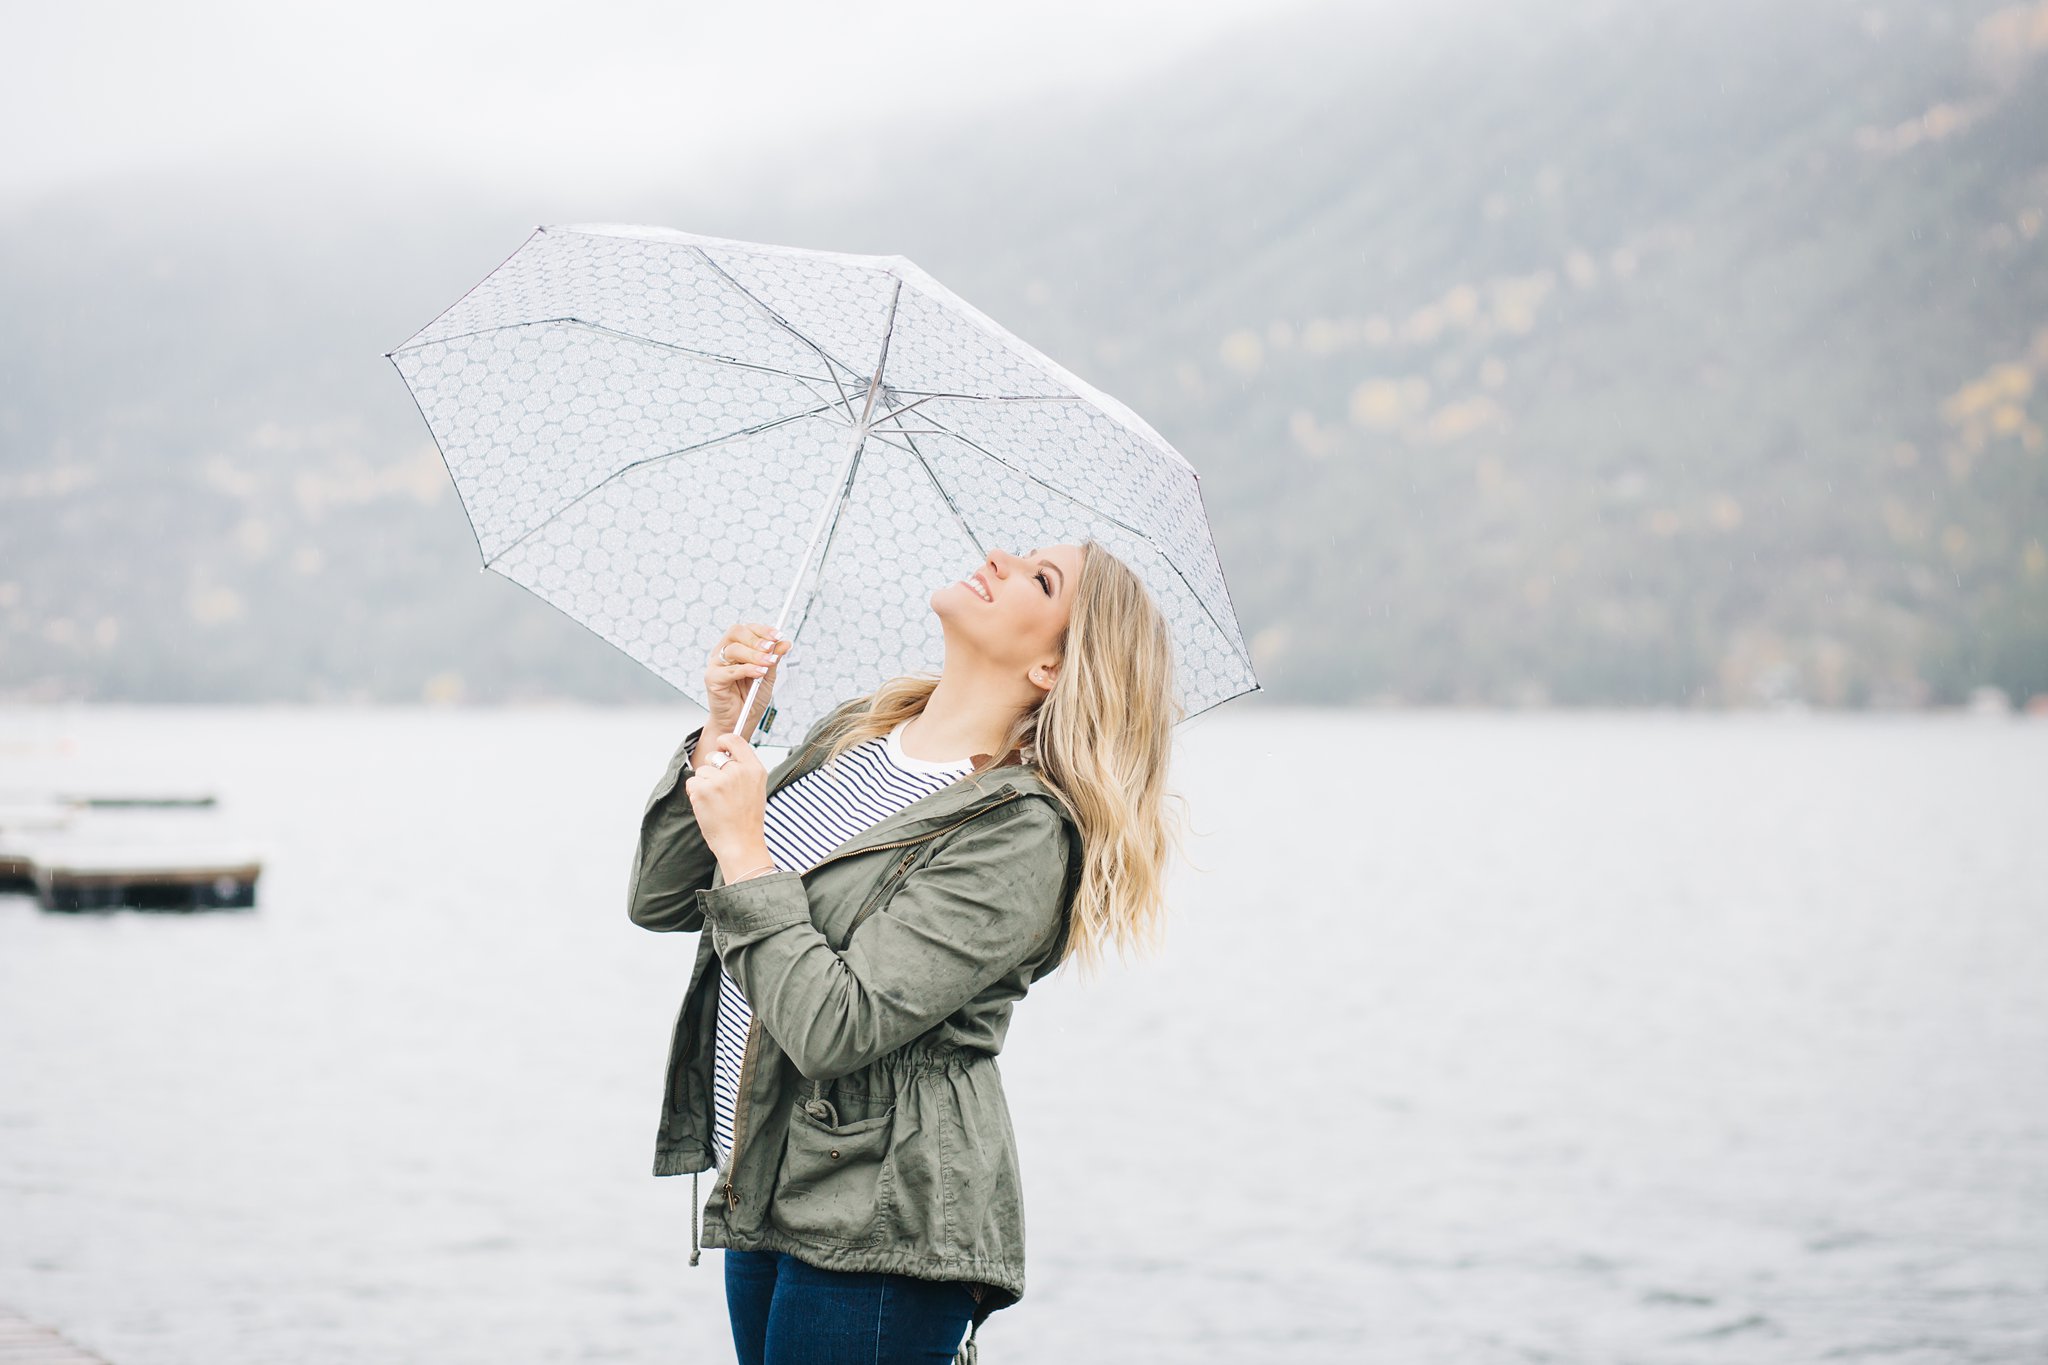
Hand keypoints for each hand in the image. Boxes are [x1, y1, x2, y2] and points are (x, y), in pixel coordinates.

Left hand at [683, 731, 772, 877]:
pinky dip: (695, 794)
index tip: (720, 747)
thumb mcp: (755, 789)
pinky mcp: (703, 790)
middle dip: (711, 770)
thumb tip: (725, 754)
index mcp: (754, 769)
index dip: (724, 741)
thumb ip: (743, 769)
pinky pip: (692, 783)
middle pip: (714, 756)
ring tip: (716, 804)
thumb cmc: (746, 821)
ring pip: (701, 772)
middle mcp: (738, 771)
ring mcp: (720, 780)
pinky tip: (707, 807)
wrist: (741, 844)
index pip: (736, 740)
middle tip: (720, 792)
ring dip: (703, 785)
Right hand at [704, 621, 791, 741]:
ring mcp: (715, 665)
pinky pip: (729, 670)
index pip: (746, 629)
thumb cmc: (751, 699)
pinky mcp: (712, 679)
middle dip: (757, 639)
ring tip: (768, 663)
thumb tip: (785, 643)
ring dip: (754, 655)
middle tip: (771, 648)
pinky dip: (747, 670)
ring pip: (733, 649)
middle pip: (736, 632)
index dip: (762, 630)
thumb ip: (774, 659)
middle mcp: (723, 653)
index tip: (778, 636)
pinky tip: (759, 673)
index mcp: (735, 648)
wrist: (740, 723)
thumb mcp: (768, 677)